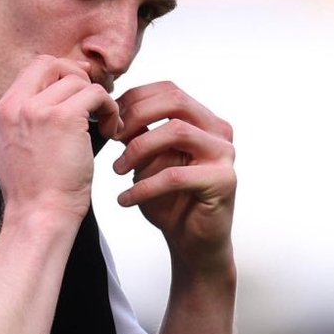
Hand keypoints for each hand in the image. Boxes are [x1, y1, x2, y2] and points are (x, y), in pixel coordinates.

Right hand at [0, 56, 118, 225]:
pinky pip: (96, 94)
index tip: (77, 91)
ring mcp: (36, 110)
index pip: (31, 71)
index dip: (59, 74)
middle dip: (77, 77)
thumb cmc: (35, 194)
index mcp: (0, 114)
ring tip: (104, 123)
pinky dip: (110, 108)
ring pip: (77, 80)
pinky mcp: (63, 118)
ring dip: (98, 99)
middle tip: (93, 100)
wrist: (38, 216)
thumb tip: (57, 97)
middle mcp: (14, 107)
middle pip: (51, 63)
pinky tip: (110, 130)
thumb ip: (28, 121)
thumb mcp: (16, 150)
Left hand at [111, 81, 235, 271]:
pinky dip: (144, 187)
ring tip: (117, 170)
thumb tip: (113, 114)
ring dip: (138, 149)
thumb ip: (140, 136)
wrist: (193, 243)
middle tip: (112, 138)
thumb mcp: (149, 162)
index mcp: (203, 120)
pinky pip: (175, 175)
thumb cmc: (171, 202)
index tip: (109, 120)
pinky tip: (126, 199)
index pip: (169, 90)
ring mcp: (224, 154)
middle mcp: (218, 131)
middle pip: (175, 101)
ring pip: (176, 132)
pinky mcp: (223, 181)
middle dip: (136, 116)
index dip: (135, 99)